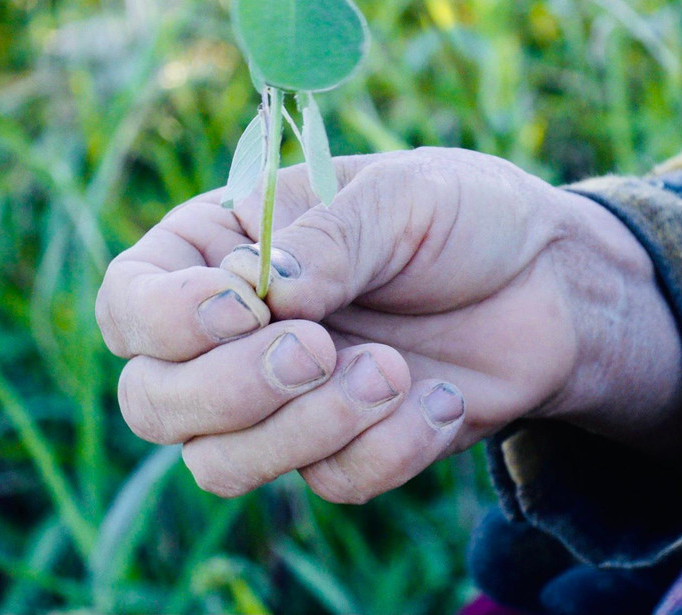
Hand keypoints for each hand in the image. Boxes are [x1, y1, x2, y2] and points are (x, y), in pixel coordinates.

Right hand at [98, 147, 681, 502]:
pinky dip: (384, 451)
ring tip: (394, 373)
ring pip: (221, 464)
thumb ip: (329, 239)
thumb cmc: (462, 216)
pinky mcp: (338, 450)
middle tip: (320, 350)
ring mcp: (279, 402)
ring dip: (307, 430)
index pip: (131, 303)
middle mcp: (230, 336)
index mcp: (219, 251)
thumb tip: (264, 292)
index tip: (245, 309)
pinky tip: (443, 401)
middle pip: (153, 402)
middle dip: (232, 390)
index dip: (165, 319)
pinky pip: (327, 485)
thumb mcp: (401, 196)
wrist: (550, 283)